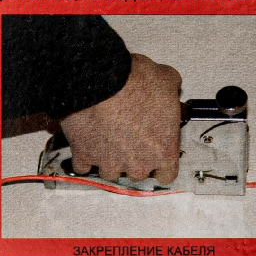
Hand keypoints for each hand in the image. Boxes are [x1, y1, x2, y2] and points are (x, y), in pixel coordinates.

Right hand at [60, 53, 182, 183]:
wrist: (100, 81)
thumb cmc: (134, 83)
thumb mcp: (167, 81)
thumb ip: (171, 92)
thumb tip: (168, 86)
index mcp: (163, 151)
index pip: (167, 175)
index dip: (160, 164)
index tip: (155, 155)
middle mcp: (138, 163)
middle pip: (138, 173)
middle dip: (134, 159)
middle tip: (130, 139)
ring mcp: (110, 163)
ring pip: (111, 172)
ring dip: (109, 159)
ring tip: (109, 139)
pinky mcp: (84, 156)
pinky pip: (83, 166)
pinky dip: (84, 156)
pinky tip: (88, 144)